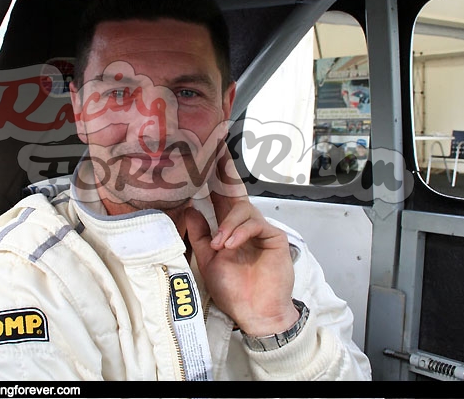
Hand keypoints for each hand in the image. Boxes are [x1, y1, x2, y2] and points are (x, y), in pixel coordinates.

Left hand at [184, 146, 298, 335]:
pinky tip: (230, 245)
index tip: (204, 155)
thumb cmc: (233, 290)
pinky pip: (254, 224)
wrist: (255, 313)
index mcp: (228, 228)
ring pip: (242, 210)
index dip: (212, 176)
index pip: (218, 196)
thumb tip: (189, 209)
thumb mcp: (208, 261)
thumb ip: (199, 235)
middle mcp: (244, 224)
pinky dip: (239, 233)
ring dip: (227, 226)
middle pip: (234, 190)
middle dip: (225, 170)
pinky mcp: (274, 237)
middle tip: (216, 150)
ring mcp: (260, 229)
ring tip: (219, 246)